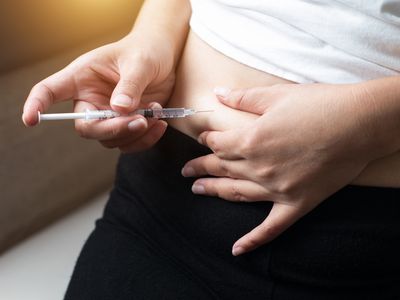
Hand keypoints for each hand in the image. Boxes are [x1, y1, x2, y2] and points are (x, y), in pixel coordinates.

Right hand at [22, 34, 174, 151]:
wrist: (164, 58)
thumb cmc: (145, 51)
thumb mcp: (139, 62)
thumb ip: (130, 85)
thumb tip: (119, 110)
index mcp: (82, 77)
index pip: (50, 90)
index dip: (37, 104)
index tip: (30, 120)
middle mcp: (91, 99)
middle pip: (88, 127)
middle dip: (113, 129)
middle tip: (140, 120)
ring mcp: (108, 115)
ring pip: (111, 140)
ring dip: (135, 133)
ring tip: (156, 112)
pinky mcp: (126, 125)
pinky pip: (130, 143)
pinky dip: (146, 139)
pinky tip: (159, 124)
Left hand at [182, 83, 377, 255]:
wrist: (360, 123)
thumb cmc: (319, 105)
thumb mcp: (276, 96)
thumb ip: (243, 98)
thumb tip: (217, 92)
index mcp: (250, 141)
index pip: (217, 143)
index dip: (207, 140)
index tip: (203, 139)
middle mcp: (258, 168)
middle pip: (220, 168)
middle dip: (200, 167)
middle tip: (186, 171)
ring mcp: (276, 190)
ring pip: (235, 193)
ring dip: (213, 191)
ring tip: (197, 190)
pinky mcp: (296, 204)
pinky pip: (270, 227)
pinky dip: (253, 240)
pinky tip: (237, 249)